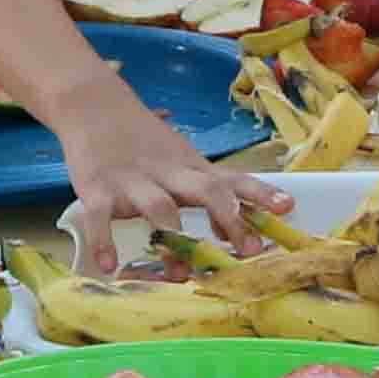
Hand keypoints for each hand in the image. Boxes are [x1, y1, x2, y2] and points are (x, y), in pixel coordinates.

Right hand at [56, 95, 289, 273]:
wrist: (92, 104)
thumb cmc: (143, 142)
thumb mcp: (180, 162)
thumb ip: (208, 193)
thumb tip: (238, 231)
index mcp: (191, 168)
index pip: (232, 179)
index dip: (260, 193)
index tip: (287, 207)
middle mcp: (168, 174)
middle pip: (205, 190)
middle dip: (229, 218)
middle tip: (249, 250)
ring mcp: (132, 181)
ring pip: (158, 206)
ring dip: (172, 237)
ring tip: (180, 274)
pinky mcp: (96, 188)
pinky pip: (99, 216)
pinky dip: (103, 239)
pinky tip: (109, 265)